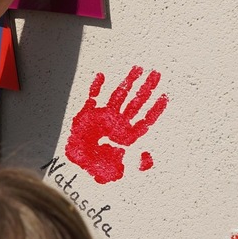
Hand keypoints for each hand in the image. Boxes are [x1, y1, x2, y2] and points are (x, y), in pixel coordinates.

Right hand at [64, 66, 168, 183]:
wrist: (73, 161)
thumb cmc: (93, 165)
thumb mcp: (116, 169)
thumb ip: (131, 164)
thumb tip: (146, 159)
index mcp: (125, 136)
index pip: (143, 120)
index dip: (155, 110)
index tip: (165, 97)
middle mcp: (116, 123)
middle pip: (135, 103)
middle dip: (146, 89)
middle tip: (156, 75)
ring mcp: (103, 115)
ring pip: (119, 95)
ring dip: (128, 82)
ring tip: (138, 69)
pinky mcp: (88, 112)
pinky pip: (93, 96)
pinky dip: (96, 87)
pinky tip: (102, 76)